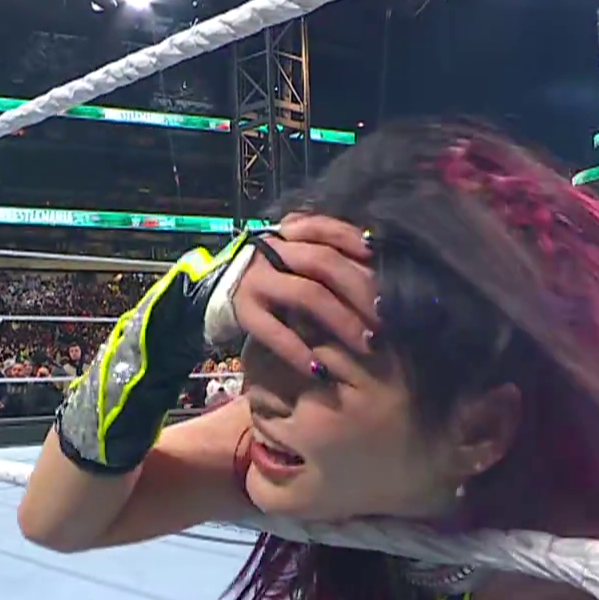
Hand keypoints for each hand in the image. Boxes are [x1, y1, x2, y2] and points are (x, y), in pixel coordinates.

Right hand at [231, 214, 376, 374]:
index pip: (325, 228)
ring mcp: (255, 280)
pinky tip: (320, 371)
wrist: (212, 293)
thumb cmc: (271, 280)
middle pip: (324, 263)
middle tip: (385, 319)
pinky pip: (275, 332)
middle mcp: (270, 250)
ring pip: (307, 294)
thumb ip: (326, 257)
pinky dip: (299, 352)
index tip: (380, 262)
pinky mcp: (243, 311)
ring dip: (342, 321)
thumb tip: (374, 264)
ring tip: (366, 346)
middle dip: (360, 292)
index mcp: (286, 234)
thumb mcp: (293, 260)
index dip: (354, 241)